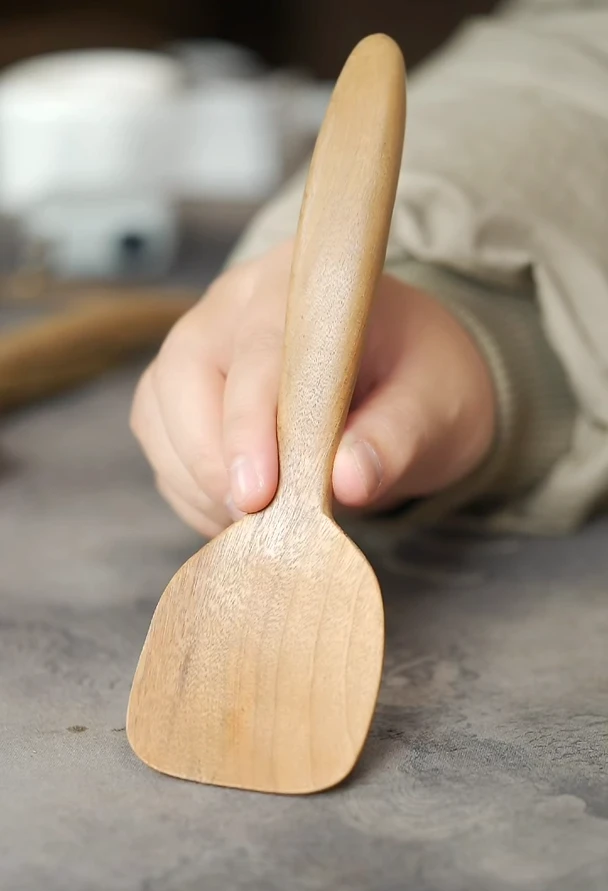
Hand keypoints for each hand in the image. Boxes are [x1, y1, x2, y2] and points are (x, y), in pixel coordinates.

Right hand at [130, 240, 495, 536]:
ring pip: (160, 412)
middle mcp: (239, 304)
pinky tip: (240, 516)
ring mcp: (203, 344)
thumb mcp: (435, 406)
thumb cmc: (422, 381)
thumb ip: (396, 438)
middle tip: (254, 523)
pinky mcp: (185, 391)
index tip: (256, 495)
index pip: (258, 350)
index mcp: (306, 286)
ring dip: (197, 482)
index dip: (248, 426)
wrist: (409, 379)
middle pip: (185, 373)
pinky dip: (192, 491)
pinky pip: (163, 444)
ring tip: (257, 526)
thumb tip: (348, 481)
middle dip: (210, 460)